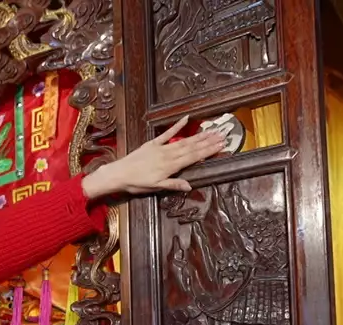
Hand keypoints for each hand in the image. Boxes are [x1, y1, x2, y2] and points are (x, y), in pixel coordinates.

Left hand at [81, 116, 226, 197]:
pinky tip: (186, 118)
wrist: (119, 174)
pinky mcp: (153, 143)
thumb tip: (189, 185)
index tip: (221, 145)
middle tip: (223, 134)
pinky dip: (176, 125)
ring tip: (211, 130)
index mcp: (171, 166)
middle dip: (208, 141)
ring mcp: (161, 148)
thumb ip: (173, 184)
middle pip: (192, 147)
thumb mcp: (156, 187)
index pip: (194, 157)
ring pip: (183, 140)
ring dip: (198, 135)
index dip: (209, 151)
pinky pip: (167, 134)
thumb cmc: (137, 183)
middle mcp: (168, 155)